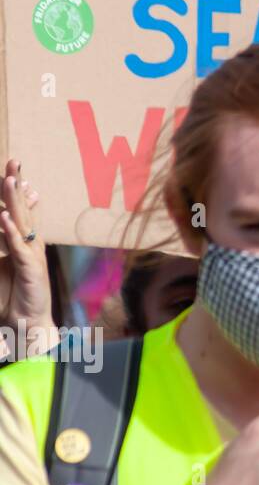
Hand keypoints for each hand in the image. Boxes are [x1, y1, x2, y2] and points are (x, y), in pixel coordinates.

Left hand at [0, 160, 52, 347]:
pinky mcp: (30, 269)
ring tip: (9, 181)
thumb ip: (5, 244)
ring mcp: (31, 255)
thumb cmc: (15, 294)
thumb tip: (2, 222)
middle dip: (16, 185)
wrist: (28, 321)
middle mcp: (30, 244)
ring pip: (22, 223)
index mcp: (24, 241)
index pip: (20, 210)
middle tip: (14, 162)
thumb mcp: (4, 264)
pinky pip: (18, 248)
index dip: (17, 189)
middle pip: (22, 209)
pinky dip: (11, 232)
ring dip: (14, 201)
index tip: (14, 168)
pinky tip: (4, 218)